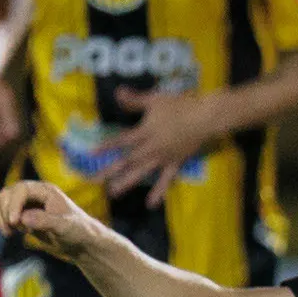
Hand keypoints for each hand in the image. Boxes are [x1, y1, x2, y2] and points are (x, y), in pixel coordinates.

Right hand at [0, 180, 106, 258]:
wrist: (79, 242)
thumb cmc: (77, 231)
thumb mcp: (65, 227)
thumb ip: (46, 221)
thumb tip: (23, 217)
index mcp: (46, 191)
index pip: (21, 190)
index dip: (14, 204)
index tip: (14, 222)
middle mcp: (33, 193)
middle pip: (6, 194)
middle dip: (4, 213)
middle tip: (11, 231)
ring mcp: (24, 202)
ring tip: (8, 234)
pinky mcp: (19, 214)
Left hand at [100, 87, 221, 206]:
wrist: (206, 118)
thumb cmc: (181, 106)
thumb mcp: (155, 100)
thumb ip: (135, 99)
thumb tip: (117, 92)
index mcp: (145, 132)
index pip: (121, 141)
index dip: (106, 146)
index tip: (91, 154)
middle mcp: (151, 148)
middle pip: (128, 161)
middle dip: (110, 170)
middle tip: (94, 182)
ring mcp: (163, 158)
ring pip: (142, 172)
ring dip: (127, 183)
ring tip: (114, 193)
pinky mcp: (176, 163)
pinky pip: (166, 180)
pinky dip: (158, 191)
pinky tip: (151, 204)